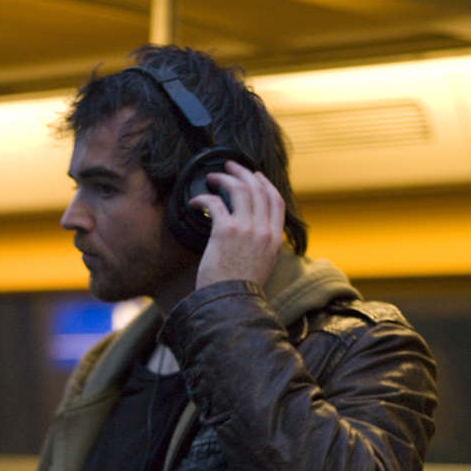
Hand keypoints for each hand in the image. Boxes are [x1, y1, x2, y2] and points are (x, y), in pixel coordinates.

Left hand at [192, 161, 285, 289]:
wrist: (231, 303)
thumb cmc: (240, 290)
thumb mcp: (262, 266)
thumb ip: (261, 246)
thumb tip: (251, 232)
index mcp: (275, 239)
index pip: (276, 201)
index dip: (265, 184)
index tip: (255, 176)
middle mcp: (264, 230)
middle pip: (258, 189)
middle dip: (243, 173)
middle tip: (230, 166)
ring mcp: (246, 229)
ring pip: (239, 189)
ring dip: (224, 178)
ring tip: (212, 177)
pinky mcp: (226, 231)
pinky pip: (215, 202)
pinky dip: (203, 198)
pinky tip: (195, 201)